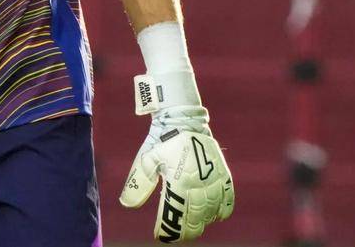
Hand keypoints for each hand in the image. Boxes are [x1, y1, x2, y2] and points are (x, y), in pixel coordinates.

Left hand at [120, 101, 234, 240]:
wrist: (182, 120)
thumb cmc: (160, 141)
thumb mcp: (145, 161)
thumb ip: (137, 184)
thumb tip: (127, 204)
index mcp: (179, 181)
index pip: (175, 214)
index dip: (168, 229)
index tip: (161, 236)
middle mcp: (198, 183)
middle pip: (196, 217)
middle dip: (186, 230)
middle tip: (178, 235)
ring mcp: (213, 179)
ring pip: (212, 211)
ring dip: (202, 221)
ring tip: (193, 225)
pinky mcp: (223, 174)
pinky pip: (228, 198)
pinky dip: (222, 210)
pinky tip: (215, 216)